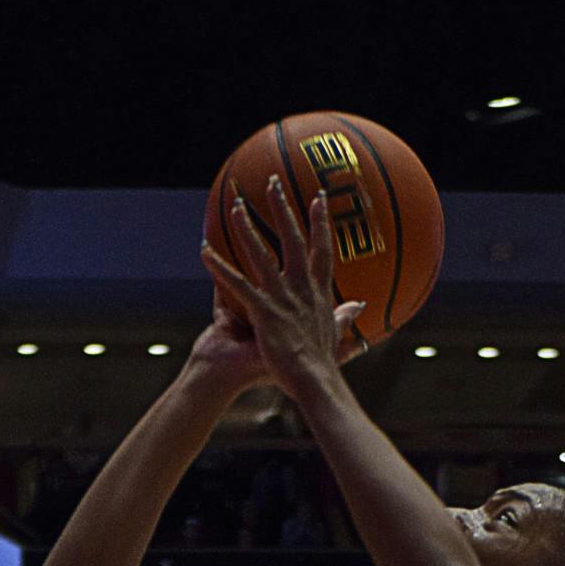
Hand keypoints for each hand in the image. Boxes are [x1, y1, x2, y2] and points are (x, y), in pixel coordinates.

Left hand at [201, 176, 366, 396]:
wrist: (315, 382)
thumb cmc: (324, 366)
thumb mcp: (337, 335)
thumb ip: (345, 317)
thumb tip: (360, 306)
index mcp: (319, 293)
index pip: (322, 250)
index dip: (320, 222)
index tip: (319, 198)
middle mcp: (302, 288)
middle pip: (292, 239)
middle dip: (283, 208)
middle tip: (273, 183)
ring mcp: (282, 298)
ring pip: (262, 254)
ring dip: (247, 228)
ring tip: (236, 207)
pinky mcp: (264, 312)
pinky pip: (237, 285)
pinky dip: (220, 268)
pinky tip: (204, 252)